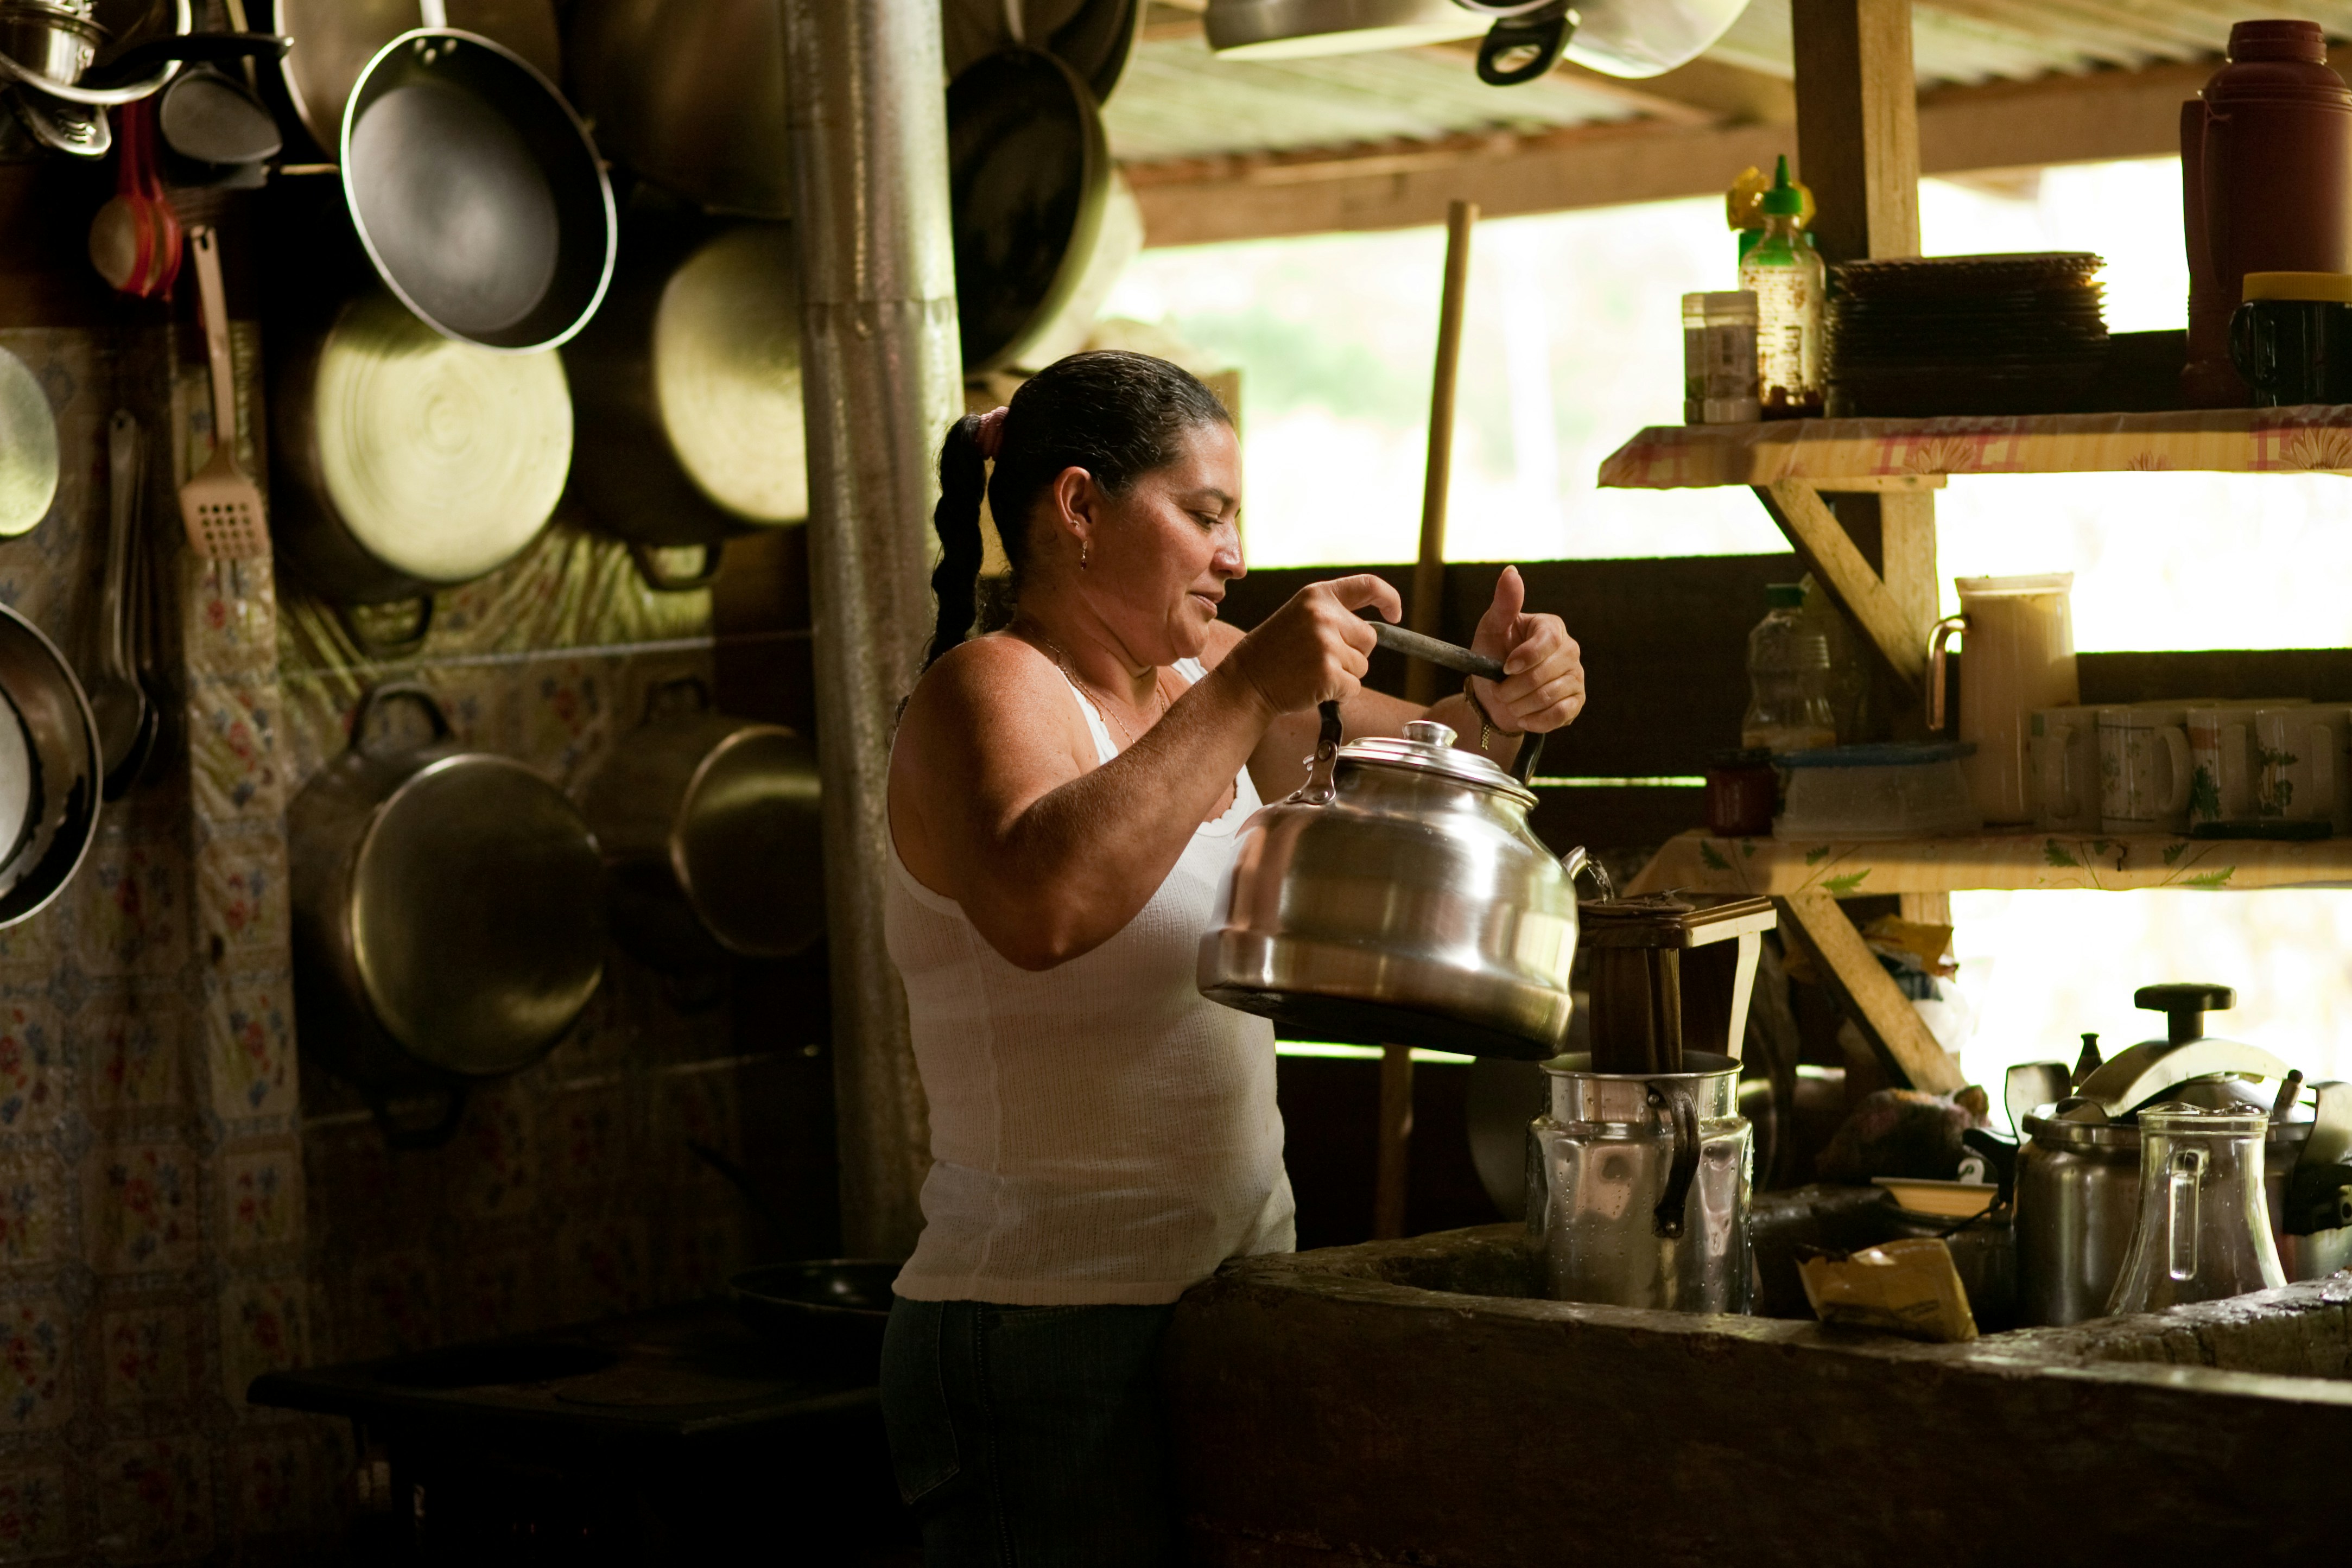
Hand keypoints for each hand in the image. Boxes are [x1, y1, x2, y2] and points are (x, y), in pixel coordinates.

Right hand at [1228, 574, 1402, 716]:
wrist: (1247, 681)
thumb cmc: (1274, 652)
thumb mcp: (1299, 616)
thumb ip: (1332, 614)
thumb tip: (1374, 627)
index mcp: (1318, 596)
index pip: (1368, 586)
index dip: (1389, 598)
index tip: (1394, 614)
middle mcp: (1324, 615)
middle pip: (1369, 637)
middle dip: (1354, 652)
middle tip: (1320, 659)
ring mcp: (1326, 644)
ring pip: (1362, 666)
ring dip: (1344, 675)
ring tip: (1311, 672)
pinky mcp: (1328, 673)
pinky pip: (1353, 688)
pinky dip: (1339, 694)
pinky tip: (1313, 687)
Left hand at [1467, 566, 1583, 734]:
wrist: (1494, 696)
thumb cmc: (1493, 656)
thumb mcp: (1492, 628)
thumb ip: (1504, 603)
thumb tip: (1510, 571)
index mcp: (1552, 628)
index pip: (1548, 641)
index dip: (1525, 657)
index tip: (1505, 667)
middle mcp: (1570, 650)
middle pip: (1544, 674)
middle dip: (1512, 688)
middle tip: (1499, 689)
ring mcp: (1576, 677)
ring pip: (1548, 697)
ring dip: (1518, 705)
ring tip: (1509, 700)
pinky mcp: (1576, 702)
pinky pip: (1559, 715)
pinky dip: (1534, 720)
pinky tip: (1523, 715)